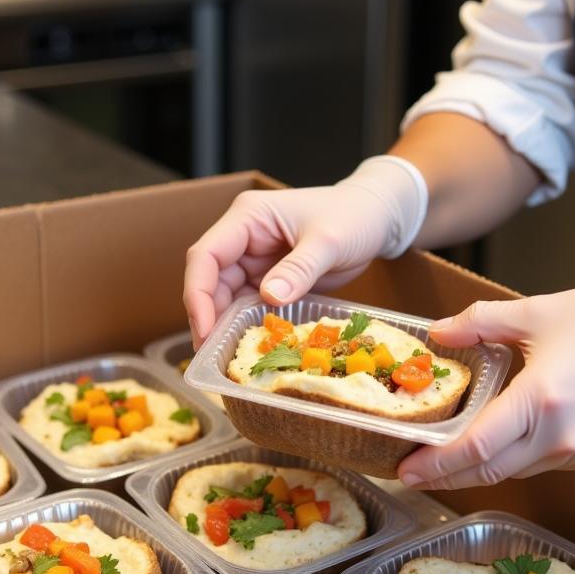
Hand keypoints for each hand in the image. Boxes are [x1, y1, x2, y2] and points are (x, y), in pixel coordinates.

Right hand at [183, 156, 426, 343]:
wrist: (376, 218)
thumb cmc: (354, 216)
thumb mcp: (329, 241)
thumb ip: (299, 268)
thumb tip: (268, 297)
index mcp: (248, 218)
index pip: (206, 255)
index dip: (198, 293)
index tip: (205, 328)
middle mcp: (243, 238)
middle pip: (210, 280)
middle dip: (207, 316)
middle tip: (210, 355)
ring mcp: (255, 260)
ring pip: (226, 296)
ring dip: (224, 325)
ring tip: (224, 358)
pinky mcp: (270, 279)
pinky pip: (248, 305)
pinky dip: (246, 325)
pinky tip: (248, 347)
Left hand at [398, 269, 574, 489]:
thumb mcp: (536, 311)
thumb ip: (480, 323)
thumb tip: (437, 333)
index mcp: (539, 399)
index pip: (475, 448)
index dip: (435, 464)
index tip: (404, 469)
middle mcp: (558, 436)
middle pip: (488, 471)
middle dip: (444, 476)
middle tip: (408, 472)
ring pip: (512, 471)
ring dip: (475, 470)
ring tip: (439, 458)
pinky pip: (538, 464)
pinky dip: (509, 459)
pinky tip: (490, 446)